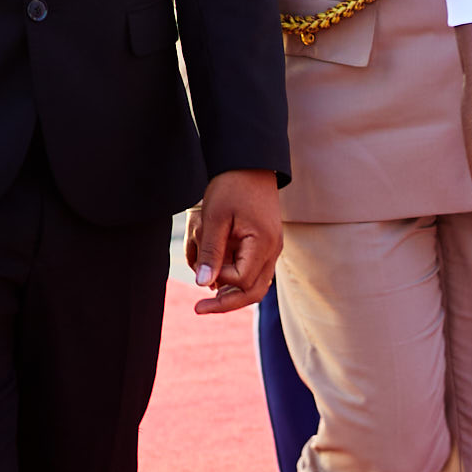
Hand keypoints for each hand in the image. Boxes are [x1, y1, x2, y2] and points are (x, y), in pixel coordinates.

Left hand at [186, 170, 280, 314]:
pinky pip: (254, 272)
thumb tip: (202, 285)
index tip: (203, 268)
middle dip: (227, 303)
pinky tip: (217, 277)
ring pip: (256, 285)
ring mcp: (272, 248)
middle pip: (253, 292)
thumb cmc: (231, 186)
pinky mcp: (266, 245)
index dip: (221, 279)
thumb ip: (210, 252)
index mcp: (263, 243)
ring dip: (231, 293)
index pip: (242, 279)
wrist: (250, 163)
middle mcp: (273, 250)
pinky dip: (236, 279)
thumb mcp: (215, 217)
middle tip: (199, 309)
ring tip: (206, 295)